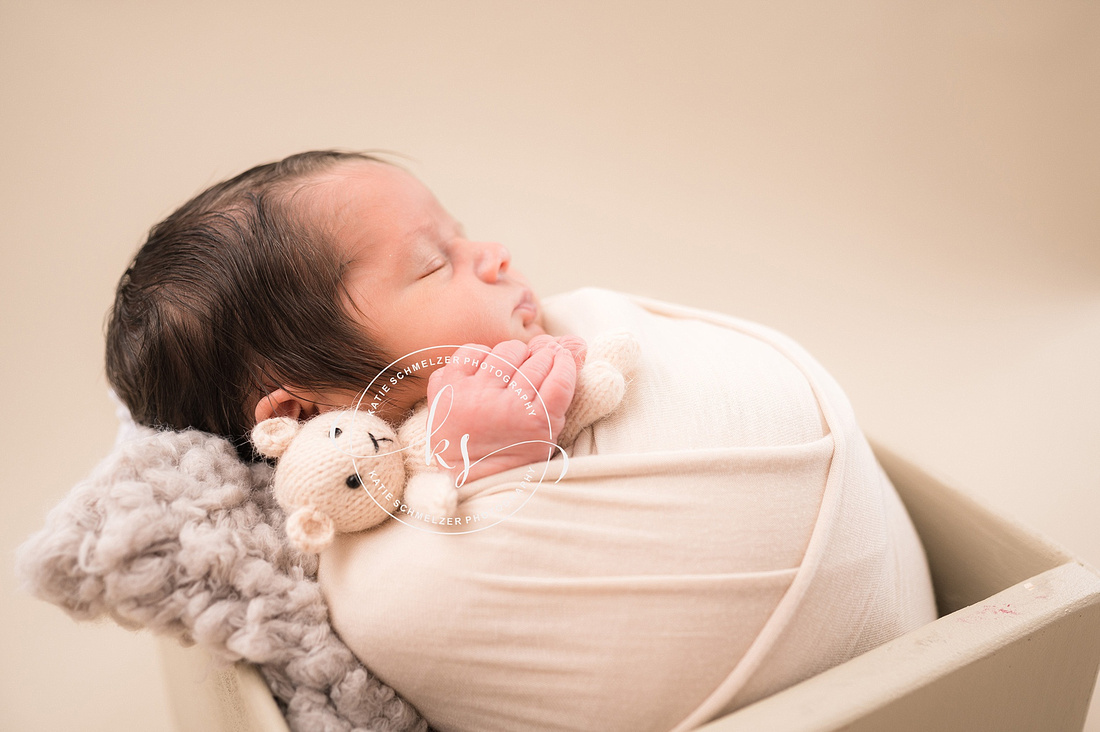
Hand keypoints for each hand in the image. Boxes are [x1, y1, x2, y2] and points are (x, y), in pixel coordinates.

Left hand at [424, 336, 585, 483]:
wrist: (465, 475)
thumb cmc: (513, 452)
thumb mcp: (547, 432)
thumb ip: (560, 390)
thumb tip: (575, 343)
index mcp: (534, 423)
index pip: (560, 374)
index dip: (565, 361)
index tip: (563, 359)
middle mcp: (503, 407)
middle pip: (537, 360)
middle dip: (543, 358)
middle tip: (537, 368)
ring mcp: (474, 395)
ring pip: (507, 351)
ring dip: (515, 355)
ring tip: (512, 370)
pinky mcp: (448, 387)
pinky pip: (473, 352)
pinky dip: (483, 355)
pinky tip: (486, 370)